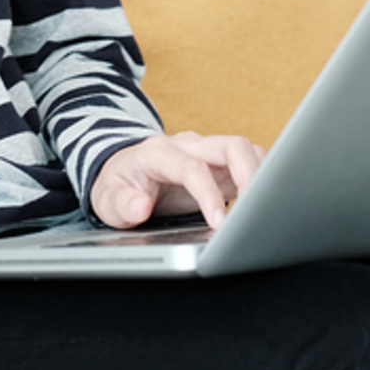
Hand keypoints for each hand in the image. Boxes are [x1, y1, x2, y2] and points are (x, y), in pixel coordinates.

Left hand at [90, 131, 265, 230]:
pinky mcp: (220, 165)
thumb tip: (141, 206)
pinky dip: (260, 177)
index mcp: (158, 153)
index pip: (191, 167)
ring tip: (263, 208)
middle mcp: (187, 146)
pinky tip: (260, 202)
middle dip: (249, 175)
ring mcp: (206, 153)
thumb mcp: (106, 199)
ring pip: (244, 150)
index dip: (208, 193)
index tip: (219, 223)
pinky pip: (249, 161)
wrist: (123, 172)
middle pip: (230, 146)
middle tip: (256, 210)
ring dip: (260, 174)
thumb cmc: (118, 186)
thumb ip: (121, 204)